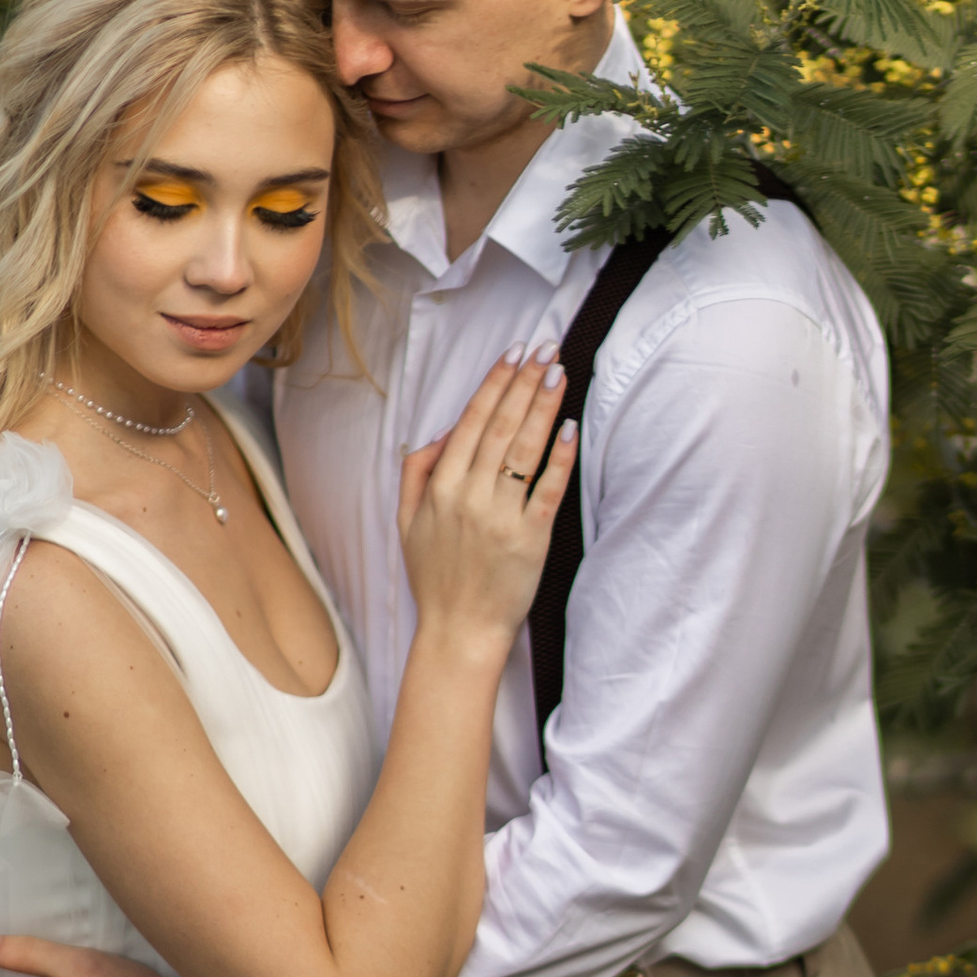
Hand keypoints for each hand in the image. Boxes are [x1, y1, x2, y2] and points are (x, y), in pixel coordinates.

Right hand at [396, 349, 576, 655]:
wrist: (458, 630)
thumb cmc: (436, 575)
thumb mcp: (407, 520)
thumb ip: (418, 470)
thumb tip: (446, 429)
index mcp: (440, 487)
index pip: (472, 421)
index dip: (495, 383)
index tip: (514, 352)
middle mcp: (469, 496)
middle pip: (502, 425)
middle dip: (525, 381)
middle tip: (546, 347)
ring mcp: (501, 516)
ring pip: (525, 448)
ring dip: (544, 405)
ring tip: (559, 372)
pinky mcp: (530, 539)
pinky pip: (548, 489)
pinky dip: (560, 457)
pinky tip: (569, 427)